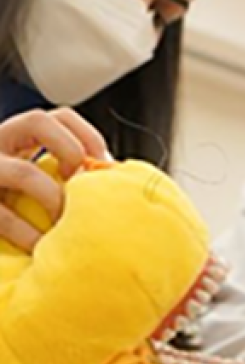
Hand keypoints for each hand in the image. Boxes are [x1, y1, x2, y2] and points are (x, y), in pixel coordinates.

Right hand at [0, 108, 107, 250]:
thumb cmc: (18, 209)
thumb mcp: (40, 182)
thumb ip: (68, 175)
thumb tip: (114, 178)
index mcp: (21, 139)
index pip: (58, 117)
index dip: (87, 134)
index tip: (104, 161)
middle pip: (37, 121)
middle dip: (69, 149)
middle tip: (79, 182)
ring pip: (22, 171)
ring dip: (54, 197)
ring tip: (64, 219)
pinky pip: (4, 217)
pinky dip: (28, 234)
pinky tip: (41, 246)